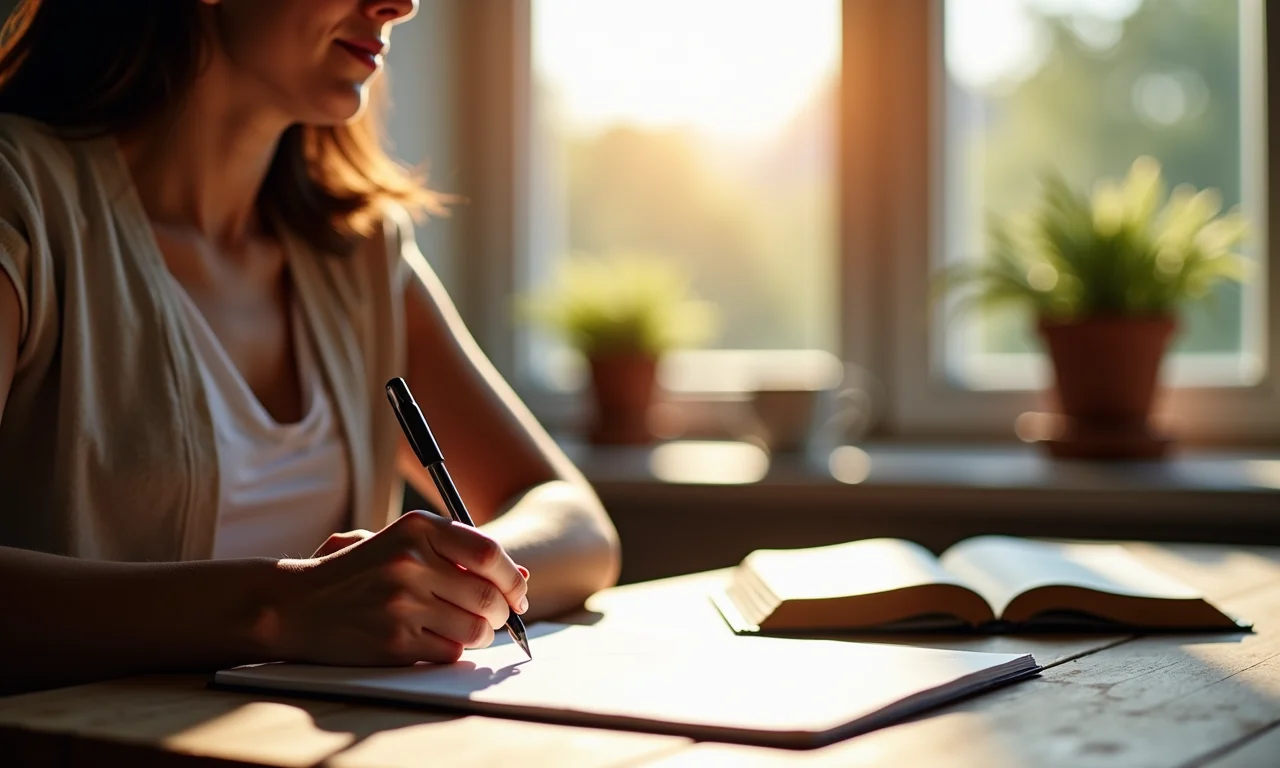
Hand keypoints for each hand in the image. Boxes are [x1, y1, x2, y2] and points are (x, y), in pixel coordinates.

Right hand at [265, 511, 529, 665]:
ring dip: (481, 635)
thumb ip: (460, 554)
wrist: (294, 603)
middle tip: (496, 617)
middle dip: (502, 613)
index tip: (518, 593)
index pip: (489, 553)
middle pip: (489, 596)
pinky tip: (437, 641)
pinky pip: (450, 652)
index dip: (513, 578)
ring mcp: (401, 604)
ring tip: (466, 629)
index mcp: (416, 528)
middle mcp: (410, 562)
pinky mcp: (393, 642)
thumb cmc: (358, 571)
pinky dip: (454, 651)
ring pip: (475, 629)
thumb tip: (522, 575)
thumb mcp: (404, 544)